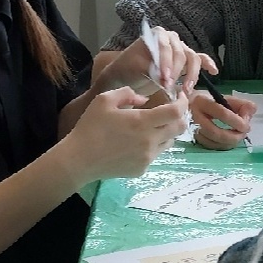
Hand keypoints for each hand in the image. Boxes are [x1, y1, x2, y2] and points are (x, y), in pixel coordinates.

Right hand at [65, 87, 187, 180]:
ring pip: (170, 142)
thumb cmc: (90, 127)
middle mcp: (149, 141)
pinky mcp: (142, 169)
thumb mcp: (104, 100)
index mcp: (141, 122)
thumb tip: (144, 100)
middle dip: (180, 116)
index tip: (179, 97)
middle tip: (170, 110)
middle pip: (180, 128)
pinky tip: (136, 142)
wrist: (79, 160)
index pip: (176, 112)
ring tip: (151, 126)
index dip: (183, 103)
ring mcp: (147, 158)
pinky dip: (152, 145)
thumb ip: (127, 93)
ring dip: (166, 131)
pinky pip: (155, 154)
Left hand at [102, 29, 214, 102]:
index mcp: (157, 35)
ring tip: (186, 89)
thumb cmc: (128, 69)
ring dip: (191, 75)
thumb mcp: (134, 67)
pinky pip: (200, 59)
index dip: (167, 64)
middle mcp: (171, 38)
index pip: (166, 48)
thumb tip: (163, 77)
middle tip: (169, 88)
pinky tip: (214, 72)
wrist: (125, 75)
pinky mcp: (185, 60)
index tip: (164, 80)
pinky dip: (207, 64)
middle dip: (177, 72)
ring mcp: (179, 48)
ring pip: (192, 58)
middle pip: (181, 54)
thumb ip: (149, 69)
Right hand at [190, 87, 251, 150]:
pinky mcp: (192, 138)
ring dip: (229, 143)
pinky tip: (229, 142)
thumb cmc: (211, 102)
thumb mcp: (225, 99)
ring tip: (238, 137)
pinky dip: (222, 146)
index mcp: (202, 102)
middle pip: (215, 132)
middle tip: (243, 134)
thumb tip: (249, 113)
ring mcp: (191, 129)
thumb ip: (241, 105)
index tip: (246, 126)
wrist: (189, 107)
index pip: (222, 113)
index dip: (236, 122)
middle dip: (233, 136)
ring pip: (212, 141)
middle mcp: (194, 116)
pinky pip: (209, 146)